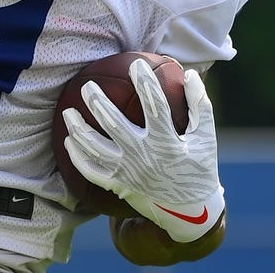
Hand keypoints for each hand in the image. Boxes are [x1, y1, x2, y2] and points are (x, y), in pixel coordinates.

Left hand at [62, 60, 224, 242]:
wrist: (189, 210)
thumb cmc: (199, 167)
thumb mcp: (206, 137)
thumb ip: (199, 105)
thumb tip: (190, 74)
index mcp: (168, 143)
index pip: (155, 107)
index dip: (146, 84)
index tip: (137, 64)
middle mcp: (145, 157)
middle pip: (115, 125)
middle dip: (98, 103)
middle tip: (87, 85)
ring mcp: (129, 173)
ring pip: (96, 150)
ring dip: (79, 130)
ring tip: (68, 113)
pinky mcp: (119, 185)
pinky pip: (92, 171)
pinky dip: (78, 157)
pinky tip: (68, 141)